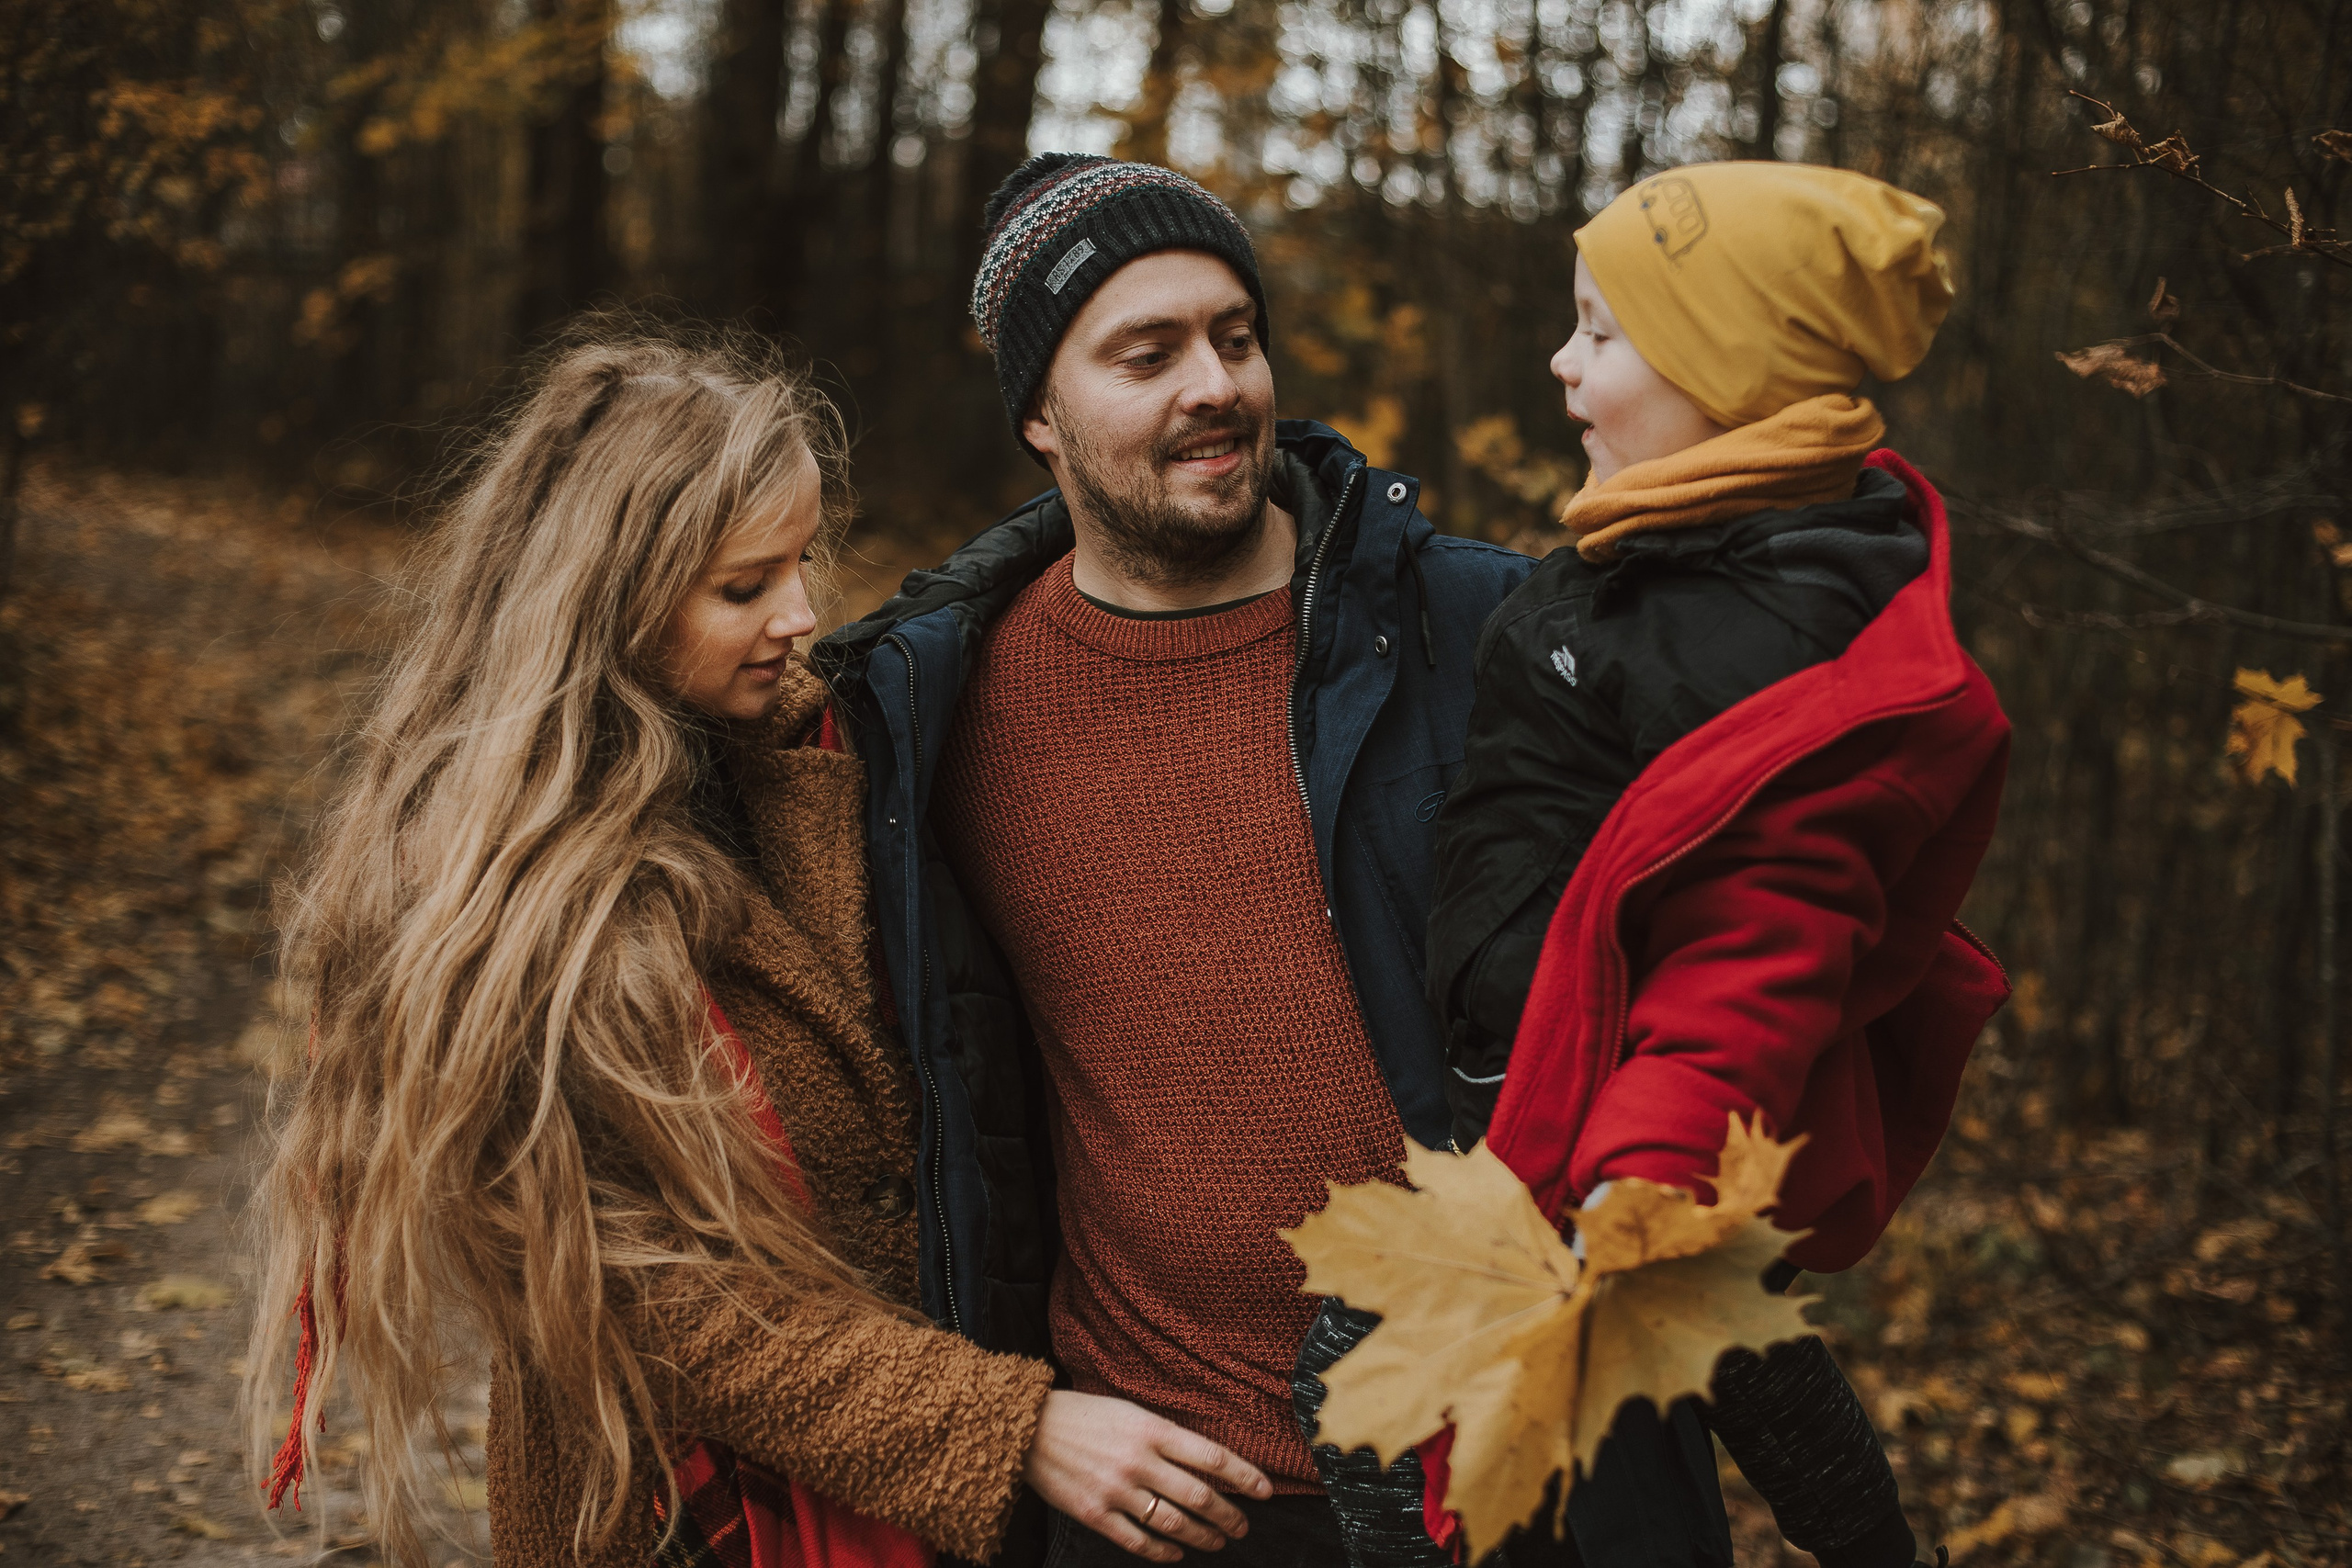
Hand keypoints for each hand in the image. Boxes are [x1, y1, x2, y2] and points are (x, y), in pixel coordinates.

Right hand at [1022, 1390, 1272, 1561]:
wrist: (1028, 1429)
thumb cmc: (1084, 1415)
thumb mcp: (1130, 1411)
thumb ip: (1165, 1435)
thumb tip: (1205, 1460)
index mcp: (1152, 1429)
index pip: (1212, 1456)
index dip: (1245, 1476)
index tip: (1266, 1491)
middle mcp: (1139, 1461)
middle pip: (1200, 1496)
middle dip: (1230, 1515)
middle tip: (1243, 1525)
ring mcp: (1117, 1491)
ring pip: (1175, 1523)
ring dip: (1204, 1536)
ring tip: (1219, 1541)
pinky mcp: (1095, 1514)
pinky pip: (1139, 1541)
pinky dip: (1164, 1551)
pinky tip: (1178, 1552)